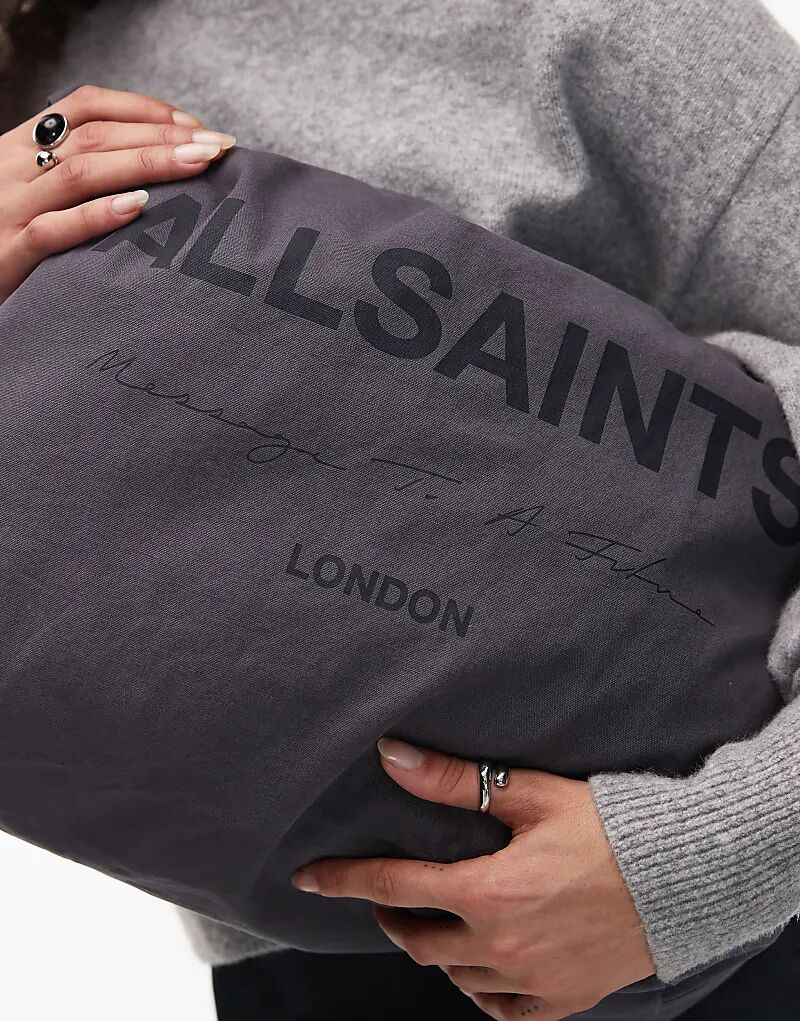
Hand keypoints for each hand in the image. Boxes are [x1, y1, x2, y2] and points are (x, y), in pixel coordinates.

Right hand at [0, 83, 236, 301]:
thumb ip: (74, 178)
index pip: (85, 108)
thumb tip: (151, 172)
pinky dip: (97, 216)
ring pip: (80, 173)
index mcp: (21, 147)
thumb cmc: (4, 238)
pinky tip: (138, 207)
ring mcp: (11, 208)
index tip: (194, 126)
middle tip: (217, 146)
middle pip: (95, 137)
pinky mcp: (10, 251)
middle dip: (161, 137)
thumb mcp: (32, 194)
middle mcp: (15, 168)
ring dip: (146, 164)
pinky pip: (54, 229)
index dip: (142, 110)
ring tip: (197, 164)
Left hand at [291, 739, 655, 1019]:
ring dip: (436, 946)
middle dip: (390, 917)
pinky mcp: (560, 1001)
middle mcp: (500, 945)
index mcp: (486, 891)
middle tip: (387, 897)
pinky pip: (501, 1010)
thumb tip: (391, 756)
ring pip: (455, 974)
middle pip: (416, 940)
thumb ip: (453, 780)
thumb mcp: (527, 794)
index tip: (308, 877)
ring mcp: (530, 981)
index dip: (344, 880)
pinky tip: (481, 967)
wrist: (682, 877)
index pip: (392, 886)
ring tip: (438, 920)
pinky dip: (481, 988)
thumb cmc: (605, 827)